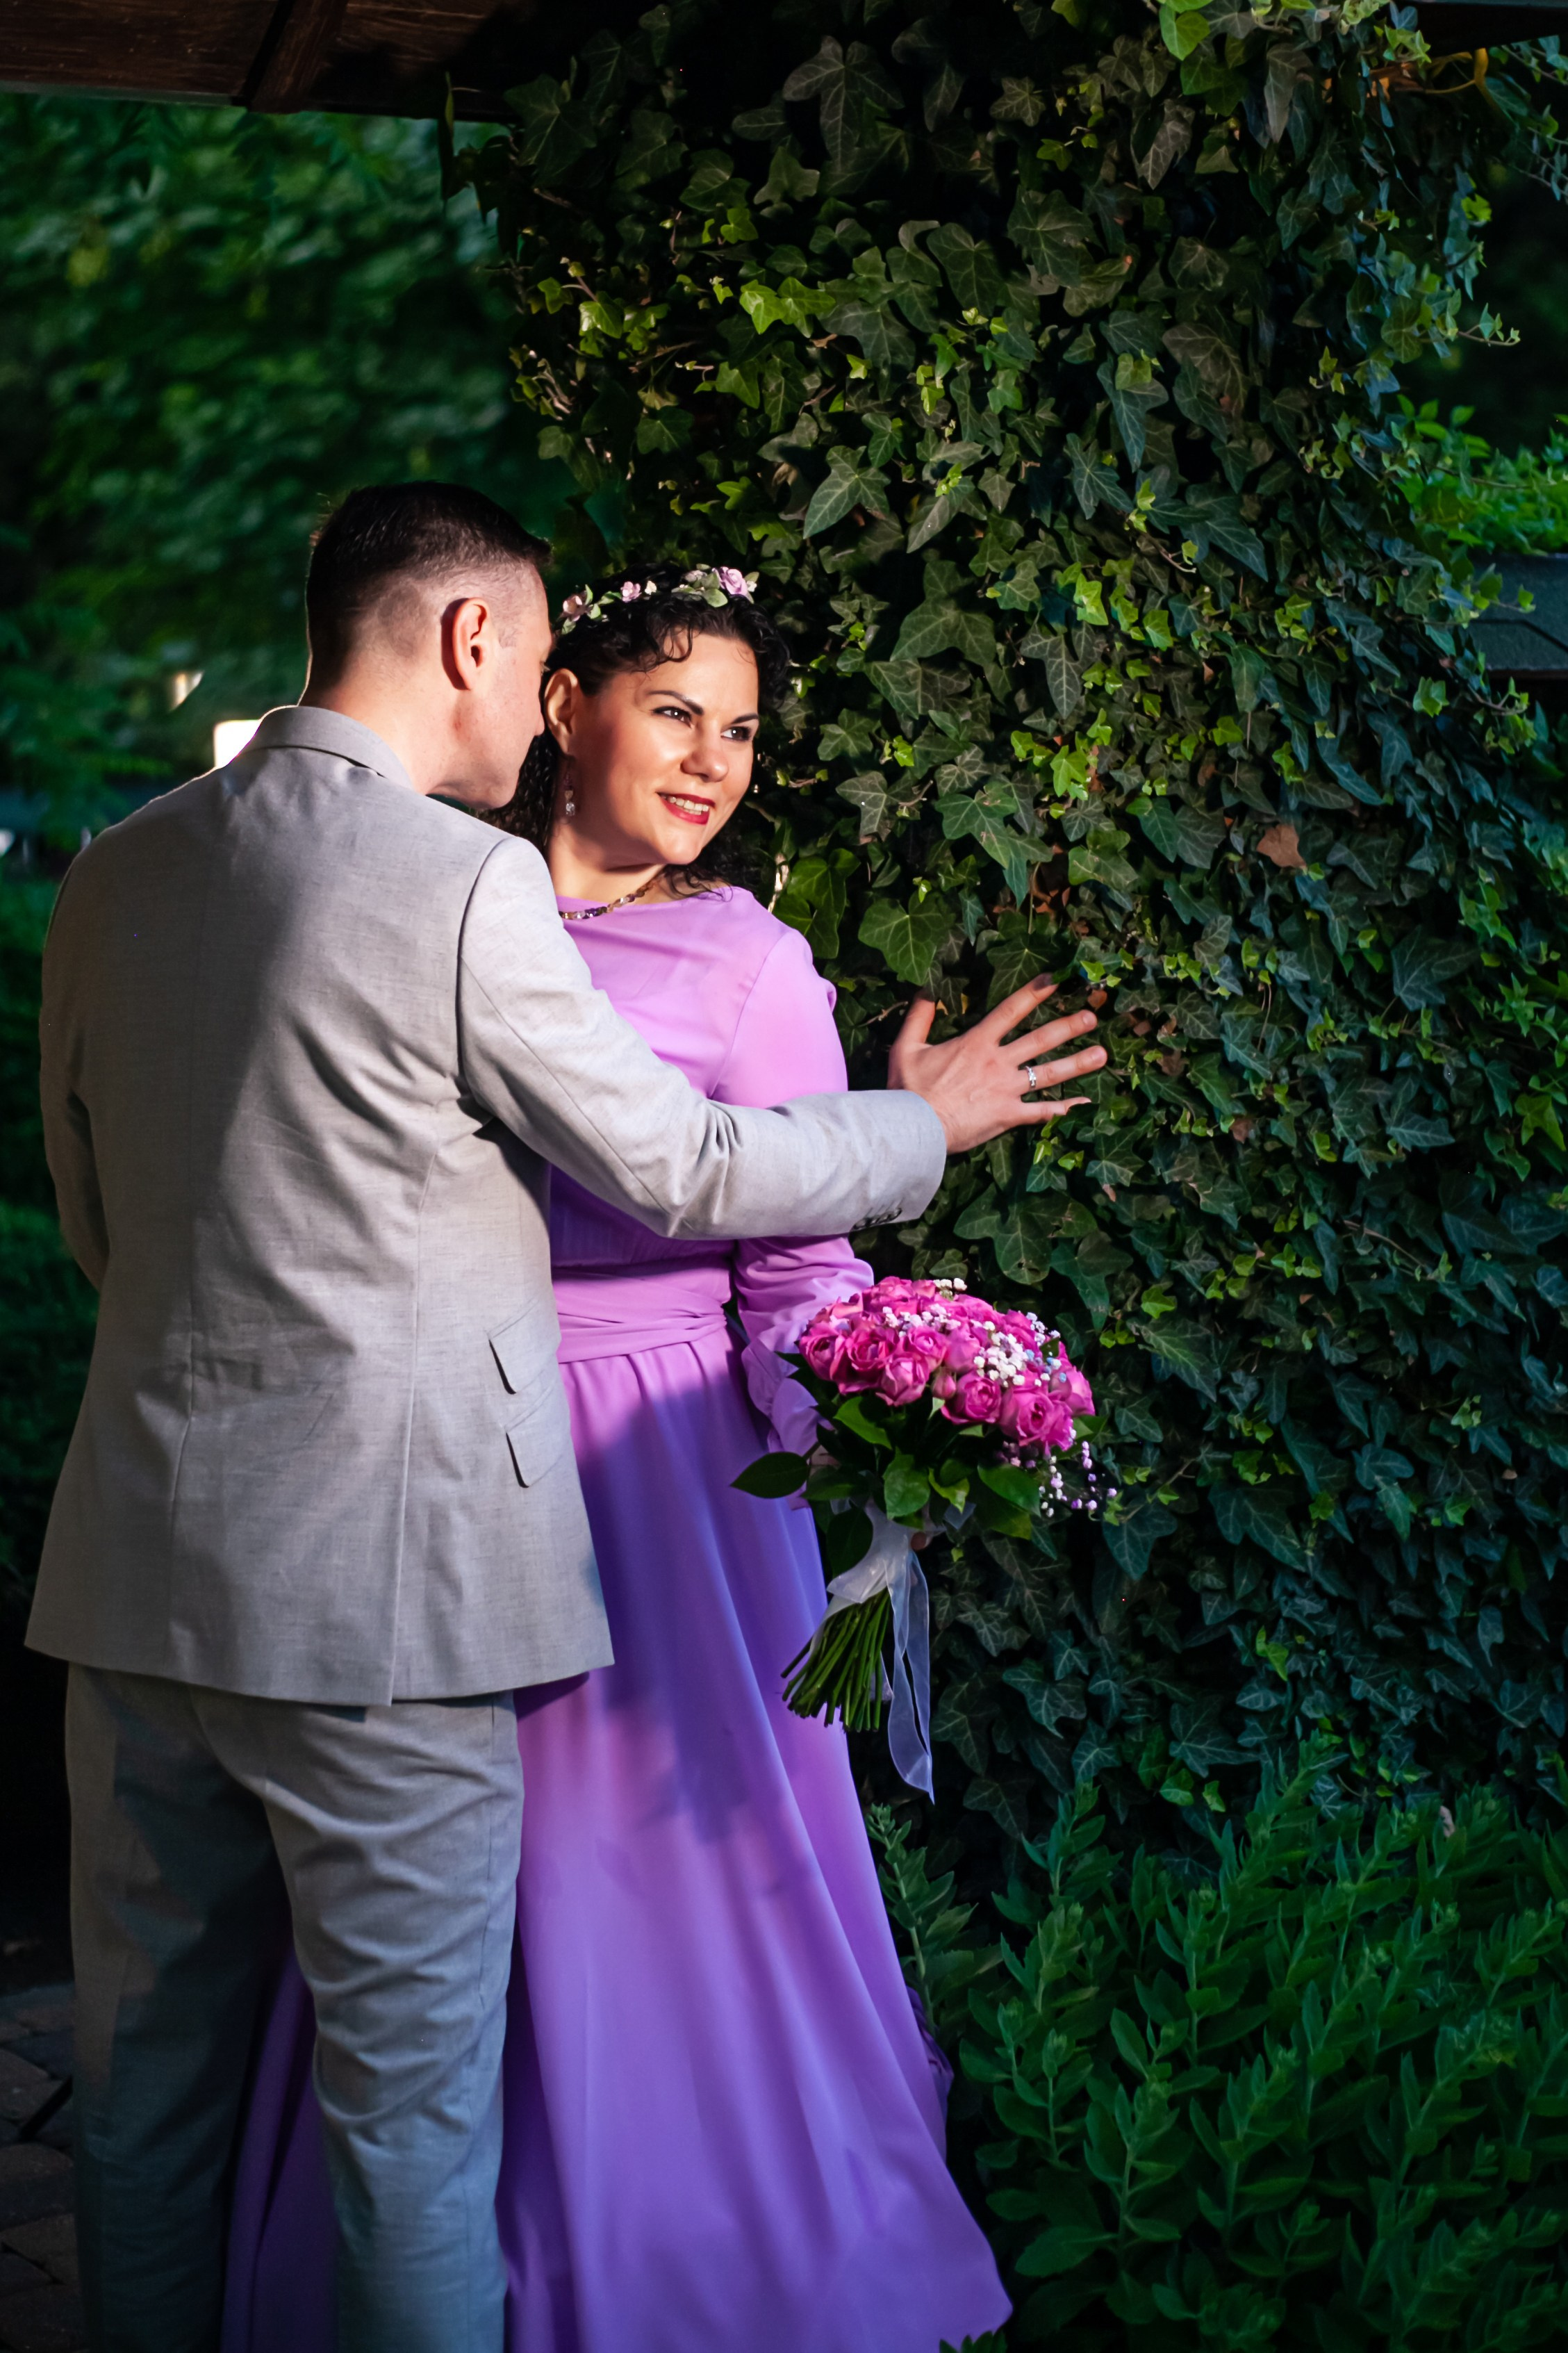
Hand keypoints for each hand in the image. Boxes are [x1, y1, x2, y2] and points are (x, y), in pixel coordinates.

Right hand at [887, 977, 1105, 1154]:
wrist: (913, 1128)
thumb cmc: (908, 1089)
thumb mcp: (907, 1046)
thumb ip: (920, 1015)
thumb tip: (928, 987)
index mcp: (976, 1042)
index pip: (1011, 1010)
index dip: (1035, 992)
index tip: (1057, 980)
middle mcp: (997, 1062)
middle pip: (1040, 1040)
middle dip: (1068, 1026)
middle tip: (1092, 1017)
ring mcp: (1006, 1090)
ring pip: (1048, 1074)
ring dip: (1077, 1063)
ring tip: (1102, 1055)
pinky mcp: (1007, 1115)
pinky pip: (1041, 1112)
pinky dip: (1063, 1109)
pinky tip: (1083, 1104)